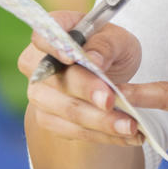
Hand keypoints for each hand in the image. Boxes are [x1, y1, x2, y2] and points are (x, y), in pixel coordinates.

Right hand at [18, 11, 143, 147]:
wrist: (113, 71)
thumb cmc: (111, 48)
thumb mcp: (118, 40)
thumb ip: (105, 45)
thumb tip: (93, 59)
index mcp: (53, 32)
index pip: (43, 36)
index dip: (54, 47)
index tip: (73, 57)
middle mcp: (37, 64)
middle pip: (56, 81)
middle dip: (86, 92)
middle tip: (111, 100)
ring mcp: (40, 94)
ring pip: (66, 111)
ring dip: (99, 121)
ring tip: (129, 126)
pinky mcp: (49, 118)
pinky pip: (73, 131)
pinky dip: (102, 134)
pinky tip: (125, 135)